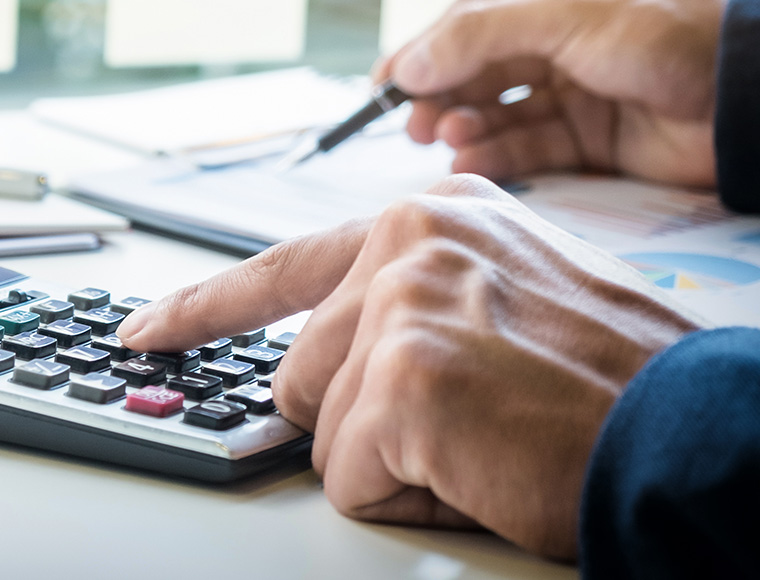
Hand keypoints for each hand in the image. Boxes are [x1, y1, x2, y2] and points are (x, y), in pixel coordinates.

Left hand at [113, 175, 699, 558]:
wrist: (689, 440)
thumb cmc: (611, 388)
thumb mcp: (506, 301)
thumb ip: (410, 305)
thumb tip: (321, 362)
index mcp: (433, 218)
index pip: (284, 267)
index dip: (204, 310)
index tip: (147, 331)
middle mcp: (410, 242)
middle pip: (300, 373)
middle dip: (362, 422)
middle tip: (467, 423)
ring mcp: (400, 306)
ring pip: (320, 432)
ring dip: (392, 463)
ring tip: (486, 440)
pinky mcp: (400, 382)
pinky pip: (346, 480)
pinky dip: (408, 499)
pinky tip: (479, 468)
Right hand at [382, 0, 724, 186]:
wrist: (743, 97)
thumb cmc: (667, 37)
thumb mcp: (563, 19)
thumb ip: (479, 37)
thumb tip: (407, 65)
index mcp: (547, 9)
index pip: (465, 29)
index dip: (422, 57)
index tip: (384, 87)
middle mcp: (557, 49)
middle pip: (476, 76)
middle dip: (440, 99)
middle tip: (417, 123)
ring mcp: (572, 96)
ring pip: (497, 116)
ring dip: (465, 129)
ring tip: (450, 139)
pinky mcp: (589, 143)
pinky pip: (527, 151)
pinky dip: (495, 157)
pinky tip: (472, 161)